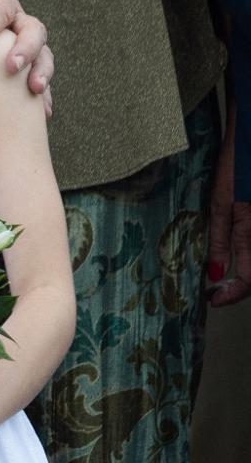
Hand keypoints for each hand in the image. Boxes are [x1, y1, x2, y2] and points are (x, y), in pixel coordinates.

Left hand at [0, 0, 53, 114]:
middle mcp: (17, 22)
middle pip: (33, 30)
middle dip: (26, 49)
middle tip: (11, 67)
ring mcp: (24, 46)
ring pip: (43, 55)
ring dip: (42, 72)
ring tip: (34, 89)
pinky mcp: (25, 69)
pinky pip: (39, 81)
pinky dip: (42, 96)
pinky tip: (42, 111)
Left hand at [208, 101, 250, 306]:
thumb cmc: (238, 162)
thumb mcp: (221, 201)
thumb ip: (220, 239)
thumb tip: (215, 274)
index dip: (233, 294)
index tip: (215, 299)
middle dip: (243, 285)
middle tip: (221, 288)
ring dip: (250, 270)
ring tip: (230, 274)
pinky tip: (241, 253)